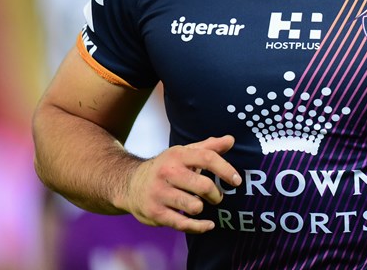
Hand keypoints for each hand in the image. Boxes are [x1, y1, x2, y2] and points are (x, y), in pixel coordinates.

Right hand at [122, 135, 240, 233]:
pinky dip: (200, 226)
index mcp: (177, 155)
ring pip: (194, 206)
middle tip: (216, 196)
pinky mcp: (155, 213)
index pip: (207, 158)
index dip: (226, 170)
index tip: (237, 181)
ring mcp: (159, 194)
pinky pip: (183, 224)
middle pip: (203, 186)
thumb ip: (208, 147)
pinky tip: (208, 224)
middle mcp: (167, 173)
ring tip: (200, 203)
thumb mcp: (184, 153)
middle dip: (215, 194)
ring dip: (202, 207)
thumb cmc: (166, 168)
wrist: (130, 183)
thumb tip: (231, 140)